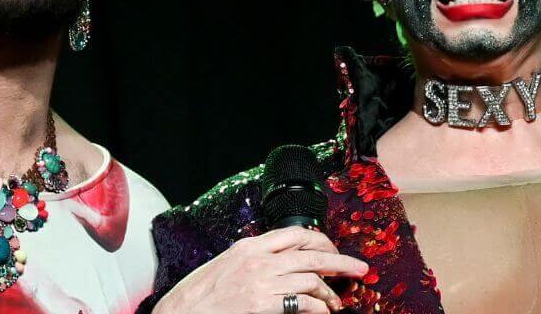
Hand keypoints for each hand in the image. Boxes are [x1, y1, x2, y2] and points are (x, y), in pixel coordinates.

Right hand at [153, 226, 368, 313]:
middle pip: (312, 254)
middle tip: (360, 269)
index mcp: (250, 246)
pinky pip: (303, 303)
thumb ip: (254, 259)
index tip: (335, 251)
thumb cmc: (200, 294)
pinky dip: (318, 308)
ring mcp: (261, 281)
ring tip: (336, 303)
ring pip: (311, 279)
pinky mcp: (263, 304)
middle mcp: (258, 260)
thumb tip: (281, 261)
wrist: (181, 312)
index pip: (296, 234)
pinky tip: (322, 313)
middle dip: (342, 261)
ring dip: (330, 292)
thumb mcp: (227, 265)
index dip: (322, 242)